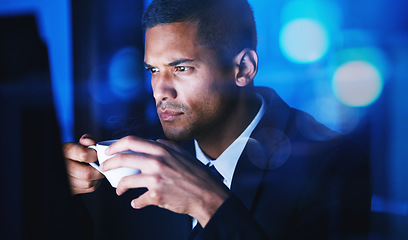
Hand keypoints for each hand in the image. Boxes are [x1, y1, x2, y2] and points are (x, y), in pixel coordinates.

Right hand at [63, 134, 103, 194]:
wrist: (66, 165)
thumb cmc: (75, 153)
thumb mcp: (79, 144)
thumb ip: (87, 140)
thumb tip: (91, 142)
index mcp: (65, 152)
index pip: (83, 155)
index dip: (94, 154)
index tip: (95, 153)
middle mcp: (64, 167)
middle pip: (87, 173)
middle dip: (98, 169)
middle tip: (101, 164)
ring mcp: (67, 180)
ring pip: (89, 183)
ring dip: (97, 177)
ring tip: (96, 170)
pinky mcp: (72, 190)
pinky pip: (89, 188)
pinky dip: (95, 183)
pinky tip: (93, 177)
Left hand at [101, 136, 229, 226]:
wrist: (208, 195)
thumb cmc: (198, 176)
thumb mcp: (184, 154)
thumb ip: (168, 146)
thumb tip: (156, 141)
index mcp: (163, 150)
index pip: (132, 141)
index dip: (116, 145)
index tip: (110, 150)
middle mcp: (157, 162)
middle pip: (123, 159)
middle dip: (109, 164)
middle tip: (105, 168)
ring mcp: (155, 179)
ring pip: (126, 181)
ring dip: (120, 186)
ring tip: (120, 189)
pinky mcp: (156, 196)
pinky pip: (139, 200)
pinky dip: (136, 202)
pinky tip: (137, 202)